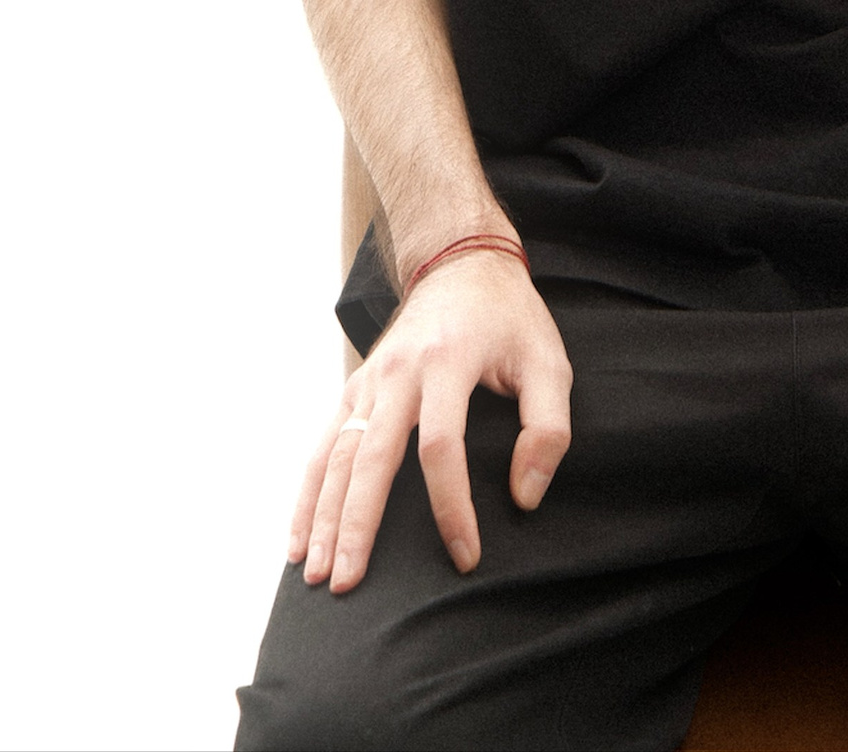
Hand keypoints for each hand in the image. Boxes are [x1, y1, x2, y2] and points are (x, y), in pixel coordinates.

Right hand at [288, 248, 571, 593]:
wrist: (461, 262)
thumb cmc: (510, 319)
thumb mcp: (549, 361)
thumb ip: (547, 428)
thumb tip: (524, 497)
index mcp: (449, 361)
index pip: (441, 447)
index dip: (451, 506)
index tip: (465, 556)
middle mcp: (399, 370)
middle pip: (372, 456)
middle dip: (358, 524)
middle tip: (349, 585)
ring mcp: (371, 379)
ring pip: (338, 453)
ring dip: (323, 515)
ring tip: (317, 574)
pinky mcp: (356, 386)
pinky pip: (325, 443)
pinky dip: (308, 491)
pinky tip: (299, 537)